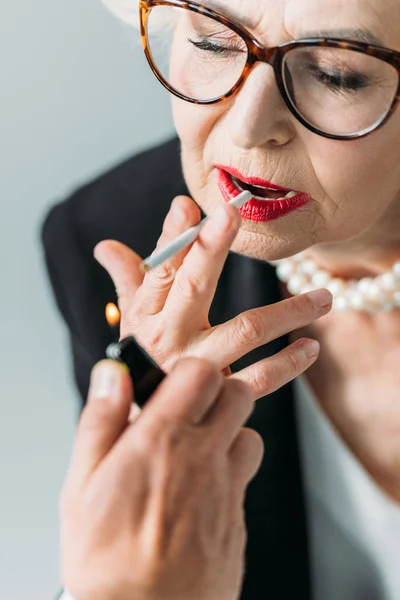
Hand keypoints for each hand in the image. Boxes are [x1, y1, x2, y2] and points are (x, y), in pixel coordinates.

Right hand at [61, 357, 262, 599]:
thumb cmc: (107, 560)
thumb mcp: (82, 483)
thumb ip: (101, 420)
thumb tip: (112, 375)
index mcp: (161, 441)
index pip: (199, 373)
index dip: (189, 370)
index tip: (173, 383)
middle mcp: (203, 458)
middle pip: (238, 394)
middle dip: (217, 392)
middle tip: (191, 410)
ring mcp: (228, 488)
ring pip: (251, 433)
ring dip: (230, 431)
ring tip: (200, 449)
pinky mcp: (239, 519)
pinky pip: (247, 477)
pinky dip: (232, 471)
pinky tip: (205, 489)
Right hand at [94, 195, 331, 399]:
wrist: (146, 423)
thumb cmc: (143, 358)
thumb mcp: (132, 319)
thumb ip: (128, 279)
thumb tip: (104, 245)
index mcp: (148, 315)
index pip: (159, 270)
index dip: (171, 238)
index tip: (185, 205)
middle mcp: (172, 337)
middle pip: (194, 286)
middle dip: (211, 248)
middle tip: (234, 212)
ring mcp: (199, 365)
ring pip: (246, 330)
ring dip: (289, 311)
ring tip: (325, 297)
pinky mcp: (220, 393)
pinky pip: (259, 379)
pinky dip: (288, 365)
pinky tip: (311, 348)